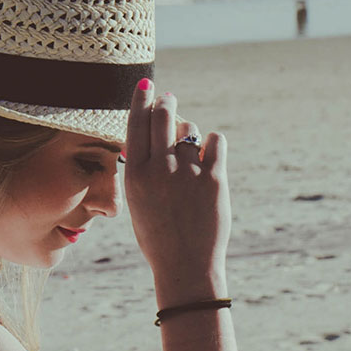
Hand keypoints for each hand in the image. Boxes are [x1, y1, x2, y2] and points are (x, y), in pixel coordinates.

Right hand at [123, 80, 230, 296]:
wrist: (184, 264)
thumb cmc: (157, 234)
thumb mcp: (137, 200)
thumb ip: (142, 167)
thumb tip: (151, 132)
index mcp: (135, 174)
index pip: (136, 124)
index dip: (141, 100)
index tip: (145, 86)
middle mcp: (159, 168)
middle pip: (164, 116)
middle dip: (167, 102)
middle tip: (170, 98)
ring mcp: (188, 172)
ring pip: (191, 129)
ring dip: (190, 134)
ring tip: (189, 156)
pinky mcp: (214, 177)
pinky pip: (216, 141)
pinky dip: (213, 145)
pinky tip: (208, 160)